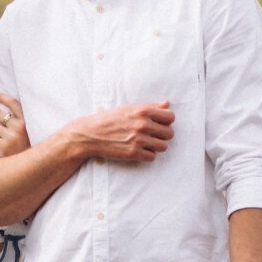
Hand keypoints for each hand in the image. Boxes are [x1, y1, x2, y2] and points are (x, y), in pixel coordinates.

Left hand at [0, 93, 30, 156]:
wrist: (29, 165)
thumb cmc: (26, 146)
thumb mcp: (28, 131)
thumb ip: (19, 120)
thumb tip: (1, 109)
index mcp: (26, 121)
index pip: (13, 103)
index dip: (2, 97)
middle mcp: (20, 127)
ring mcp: (11, 137)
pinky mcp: (4, 147)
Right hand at [59, 101, 174, 162]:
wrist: (91, 134)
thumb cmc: (110, 119)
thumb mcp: (129, 108)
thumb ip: (150, 107)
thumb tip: (167, 104)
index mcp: (143, 111)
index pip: (170, 117)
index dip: (166, 121)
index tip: (159, 124)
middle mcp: (143, 125)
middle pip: (169, 133)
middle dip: (162, 135)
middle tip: (153, 135)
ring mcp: (139, 140)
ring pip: (163, 146)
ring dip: (157, 146)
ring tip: (147, 144)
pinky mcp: (133, 153)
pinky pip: (152, 157)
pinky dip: (147, 155)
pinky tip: (139, 150)